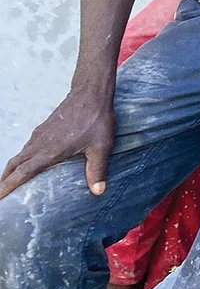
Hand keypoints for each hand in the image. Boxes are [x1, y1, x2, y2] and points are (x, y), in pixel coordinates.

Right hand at [0, 90, 114, 199]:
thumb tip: (98, 191)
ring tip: (10, 182)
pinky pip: (27, 147)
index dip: (8, 185)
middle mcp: (40, 144)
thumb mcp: (100, 147)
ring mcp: (40, 135)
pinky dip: (22, 159)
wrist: (91, 94)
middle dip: (4, 180)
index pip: (22, 172)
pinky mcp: (44, 129)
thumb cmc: (96, 119)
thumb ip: (97, 170)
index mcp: (49, 151)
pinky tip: (28, 164)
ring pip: (20, 155)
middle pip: (14, 165)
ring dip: (12, 170)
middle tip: (0, 194)